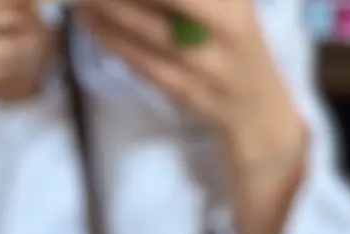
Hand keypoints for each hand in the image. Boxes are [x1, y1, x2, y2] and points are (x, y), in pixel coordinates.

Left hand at [74, 0, 304, 169]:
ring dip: (104, 11)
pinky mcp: (188, 92)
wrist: (257, 107)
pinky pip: (142, 63)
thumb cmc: (235, 41)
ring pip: (145, 32)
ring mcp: (206, 65)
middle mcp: (224, 29)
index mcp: (231, 2)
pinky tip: (92, 26)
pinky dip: (113, 41)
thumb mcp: (229, 1)